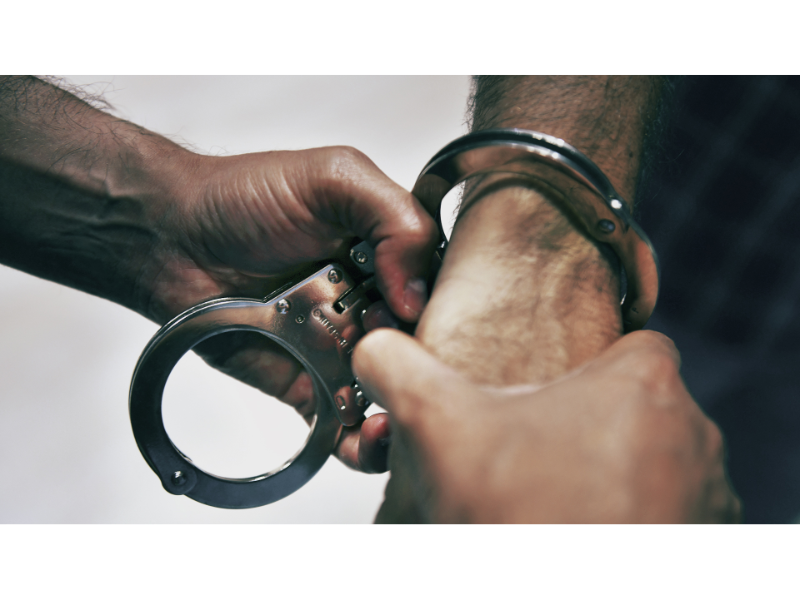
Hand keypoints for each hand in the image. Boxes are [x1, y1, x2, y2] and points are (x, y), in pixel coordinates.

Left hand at [138, 146, 437, 472]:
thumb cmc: (243, 198)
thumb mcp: (334, 178)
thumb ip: (395, 218)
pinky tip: (366, 436)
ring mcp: (345, 351)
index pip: (448, 293)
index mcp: (392, 257)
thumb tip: (418, 294)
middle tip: (398, 360)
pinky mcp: (311, 388)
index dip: (449, 312)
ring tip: (391, 413)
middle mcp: (376, 306)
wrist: (171, 237)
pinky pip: (347, 426)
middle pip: (427, 351)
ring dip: (403, 412)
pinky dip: (362, 443)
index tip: (421, 318)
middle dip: (426, 366)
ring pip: (394, 395)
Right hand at [353, 328, 740, 523]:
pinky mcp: (705, 534)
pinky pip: (673, 505)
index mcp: (643, 383)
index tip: (557, 389)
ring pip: (658, 457)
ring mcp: (706, 493)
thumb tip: (377, 349)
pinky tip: (584, 520)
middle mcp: (691, 434)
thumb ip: (404, 369)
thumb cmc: (523, 518)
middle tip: (541, 450)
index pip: (631, 342)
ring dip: (617, 469)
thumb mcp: (441, 428)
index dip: (590, 364)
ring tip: (559, 494)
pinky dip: (637, 510)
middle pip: (639, 402)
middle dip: (593, 421)